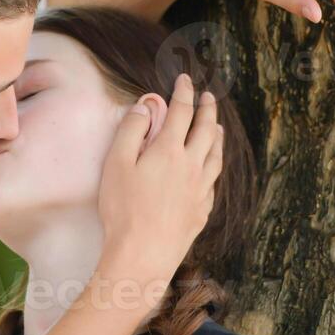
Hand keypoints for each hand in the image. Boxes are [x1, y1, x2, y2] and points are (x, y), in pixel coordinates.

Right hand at [97, 73, 223, 304]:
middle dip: (208, 109)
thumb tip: (146, 107)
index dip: (184, 92)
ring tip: (218, 126)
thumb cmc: (123, 210)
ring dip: (217, 136)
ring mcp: (200, 189)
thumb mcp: (116, 164)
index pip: (181, 112)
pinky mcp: (201, 210)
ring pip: (216, 155)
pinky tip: (211, 168)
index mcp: (169, 151)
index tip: (185, 80)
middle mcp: (191, 166)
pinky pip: (214, 181)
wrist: (143, 255)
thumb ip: (131, 131)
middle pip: (205, 130)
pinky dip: (215, 166)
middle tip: (209, 96)